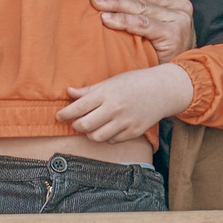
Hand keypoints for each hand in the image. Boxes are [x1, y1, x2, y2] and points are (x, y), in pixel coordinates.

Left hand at [58, 64, 194, 143]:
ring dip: (89, 134)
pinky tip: (106, 129)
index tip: (59, 116)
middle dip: (75, 125)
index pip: (79, 107)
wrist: (163, 90)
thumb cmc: (134, 82)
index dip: (65, 114)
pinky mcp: (134, 132)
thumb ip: (89, 90)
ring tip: (90, 127)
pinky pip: (112, 141)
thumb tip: (69, 92)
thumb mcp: (111, 81)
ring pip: (97, 137)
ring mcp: (125, 122)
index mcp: (107, 93)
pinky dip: (105, 137)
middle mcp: (115, 109)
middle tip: (75, 122)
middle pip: (85, 125)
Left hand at [90, 0, 195, 60]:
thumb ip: (138, 11)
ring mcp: (178, 20)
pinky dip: (124, 21)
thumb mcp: (151, 27)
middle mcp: (179, 8)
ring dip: (115, 3)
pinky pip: (143, 24)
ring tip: (96, 1)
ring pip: (140, 8)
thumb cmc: (159, 53)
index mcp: (173, 1)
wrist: (179, 79)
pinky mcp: (173, 35)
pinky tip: (107, 19)